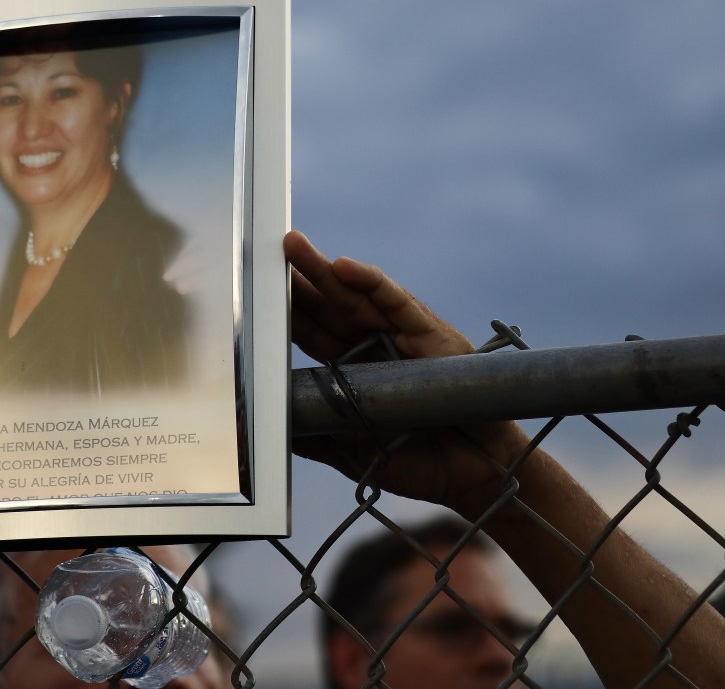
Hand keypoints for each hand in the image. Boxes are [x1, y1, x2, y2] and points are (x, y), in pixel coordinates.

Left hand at [284, 230, 524, 514]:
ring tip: (293, 246)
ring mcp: (402, 337)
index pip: (310, 333)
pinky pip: (398, 304)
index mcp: (352, 370)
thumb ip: (317, 438)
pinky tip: (345, 267)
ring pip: (355, 296)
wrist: (473, 478)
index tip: (250, 290)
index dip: (283, 312)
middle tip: (264, 252)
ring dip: (323, 270)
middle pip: (327, 306)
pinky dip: (373, 284)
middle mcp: (374, 346)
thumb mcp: (355, 454)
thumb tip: (269, 430)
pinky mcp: (432, 336)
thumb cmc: (420, 465)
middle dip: (296, 279)